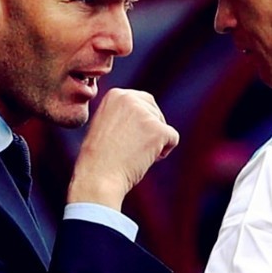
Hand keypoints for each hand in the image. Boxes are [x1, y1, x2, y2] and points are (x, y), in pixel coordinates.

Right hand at [67, 88, 178, 210]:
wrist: (97, 178)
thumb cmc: (98, 158)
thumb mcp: (104, 124)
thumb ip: (122, 113)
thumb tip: (141, 115)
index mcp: (115, 94)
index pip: (142, 101)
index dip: (139, 122)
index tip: (125, 138)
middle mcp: (130, 98)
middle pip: (155, 111)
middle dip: (150, 130)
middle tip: (131, 148)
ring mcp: (145, 113)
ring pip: (163, 126)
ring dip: (155, 142)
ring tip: (133, 154)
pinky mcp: (158, 129)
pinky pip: (173, 138)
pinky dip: (165, 151)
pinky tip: (145, 159)